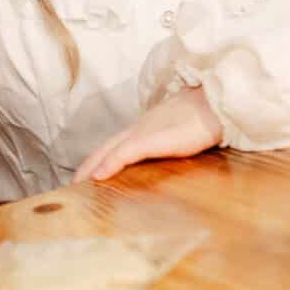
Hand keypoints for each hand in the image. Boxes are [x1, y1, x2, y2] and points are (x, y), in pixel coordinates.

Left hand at [71, 87, 223, 183]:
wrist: (217, 104)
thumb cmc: (205, 119)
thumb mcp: (182, 136)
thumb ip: (170, 145)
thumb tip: (168, 156)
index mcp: (146, 129)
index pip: (114, 145)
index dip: (99, 159)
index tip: (86, 175)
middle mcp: (139, 129)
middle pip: (105, 147)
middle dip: (88, 166)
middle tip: (73, 185)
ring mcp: (144, 133)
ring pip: (109, 150)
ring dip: (91, 168)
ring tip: (77, 185)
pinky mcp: (152, 139)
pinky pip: (124, 152)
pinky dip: (109, 164)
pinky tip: (97, 176)